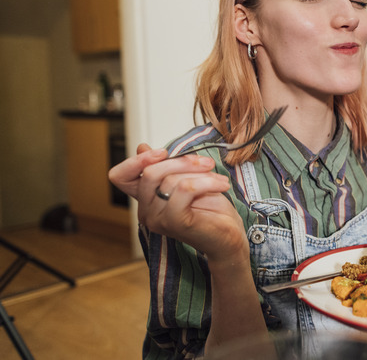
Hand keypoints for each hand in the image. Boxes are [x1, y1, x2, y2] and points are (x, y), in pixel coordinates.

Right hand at [109, 143, 245, 263]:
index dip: (135, 160)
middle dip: (182, 161)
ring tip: (219, 180)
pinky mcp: (175, 222)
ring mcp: (158, 219)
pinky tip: (221, 185)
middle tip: (208, 163)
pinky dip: (206, 182)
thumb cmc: (211, 210)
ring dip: (201, 173)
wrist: (229, 237)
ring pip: (170, 180)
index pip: (119, 177)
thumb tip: (142, 147)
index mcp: (146, 198)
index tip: (162, 152)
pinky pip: (184, 189)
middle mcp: (147, 211)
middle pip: (150, 172)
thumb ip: (166, 167)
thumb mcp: (187, 179)